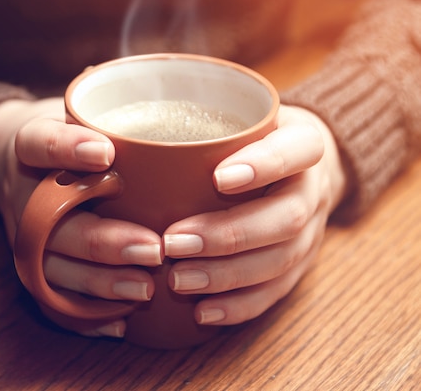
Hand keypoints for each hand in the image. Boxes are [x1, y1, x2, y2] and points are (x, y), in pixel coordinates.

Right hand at [0, 97, 161, 336]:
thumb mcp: (82, 112)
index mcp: (29, 148)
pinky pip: (50, 298)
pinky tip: (121, 322)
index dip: (65, 150)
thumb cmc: (67, 136)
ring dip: (97, 283)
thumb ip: (121, 112)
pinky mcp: (32, 265)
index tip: (106, 154)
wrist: (16, 164)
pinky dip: (84, 315)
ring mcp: (24, 235)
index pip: (36, 143)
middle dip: (101, 240)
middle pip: (50, 223)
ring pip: (50, 267)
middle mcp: (24, 194)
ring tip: (144, 289)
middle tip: (153, 248)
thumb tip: (196, 112)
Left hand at [163, 104, 347, 324]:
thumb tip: (116, 143)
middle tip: (174, 243)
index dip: (264, 165)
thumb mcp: (240, 117)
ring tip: (179, 280)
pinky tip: (203, 312)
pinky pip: (276, 291)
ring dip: (228, 275)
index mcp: (305, 144)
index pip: (297, 149)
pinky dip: (239, 305)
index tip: (219, 178)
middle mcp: (313, 190)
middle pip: (286, 217)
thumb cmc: (253, 139)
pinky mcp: (300, 264)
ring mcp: (311, 232)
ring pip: (280, 260)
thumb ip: (200, 124)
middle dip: (229, 235)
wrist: (301, 166)